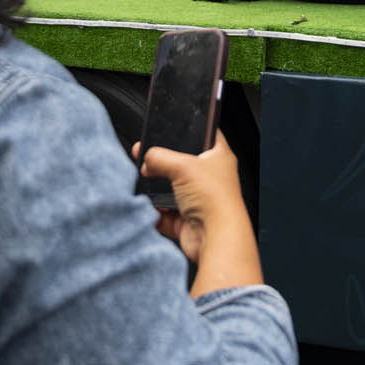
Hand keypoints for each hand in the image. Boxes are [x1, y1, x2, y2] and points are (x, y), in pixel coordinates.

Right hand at [133, 131, 246, 264]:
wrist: (215, 238)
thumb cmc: (215, 199)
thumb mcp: (182, 166)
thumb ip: (160, 157)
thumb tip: (147, 158)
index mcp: (219, 158)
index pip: (207, 135)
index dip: (193, 128)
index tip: (176, 126)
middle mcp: (211, 178)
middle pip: (183, 164)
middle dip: (164, 163)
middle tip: (147, 158)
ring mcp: (199, 200)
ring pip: (172, 189)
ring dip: (157, 189)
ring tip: (145, 182)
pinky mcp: (187, 221)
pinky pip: (165, 214)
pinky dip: (156, 213)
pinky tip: (150, 207)